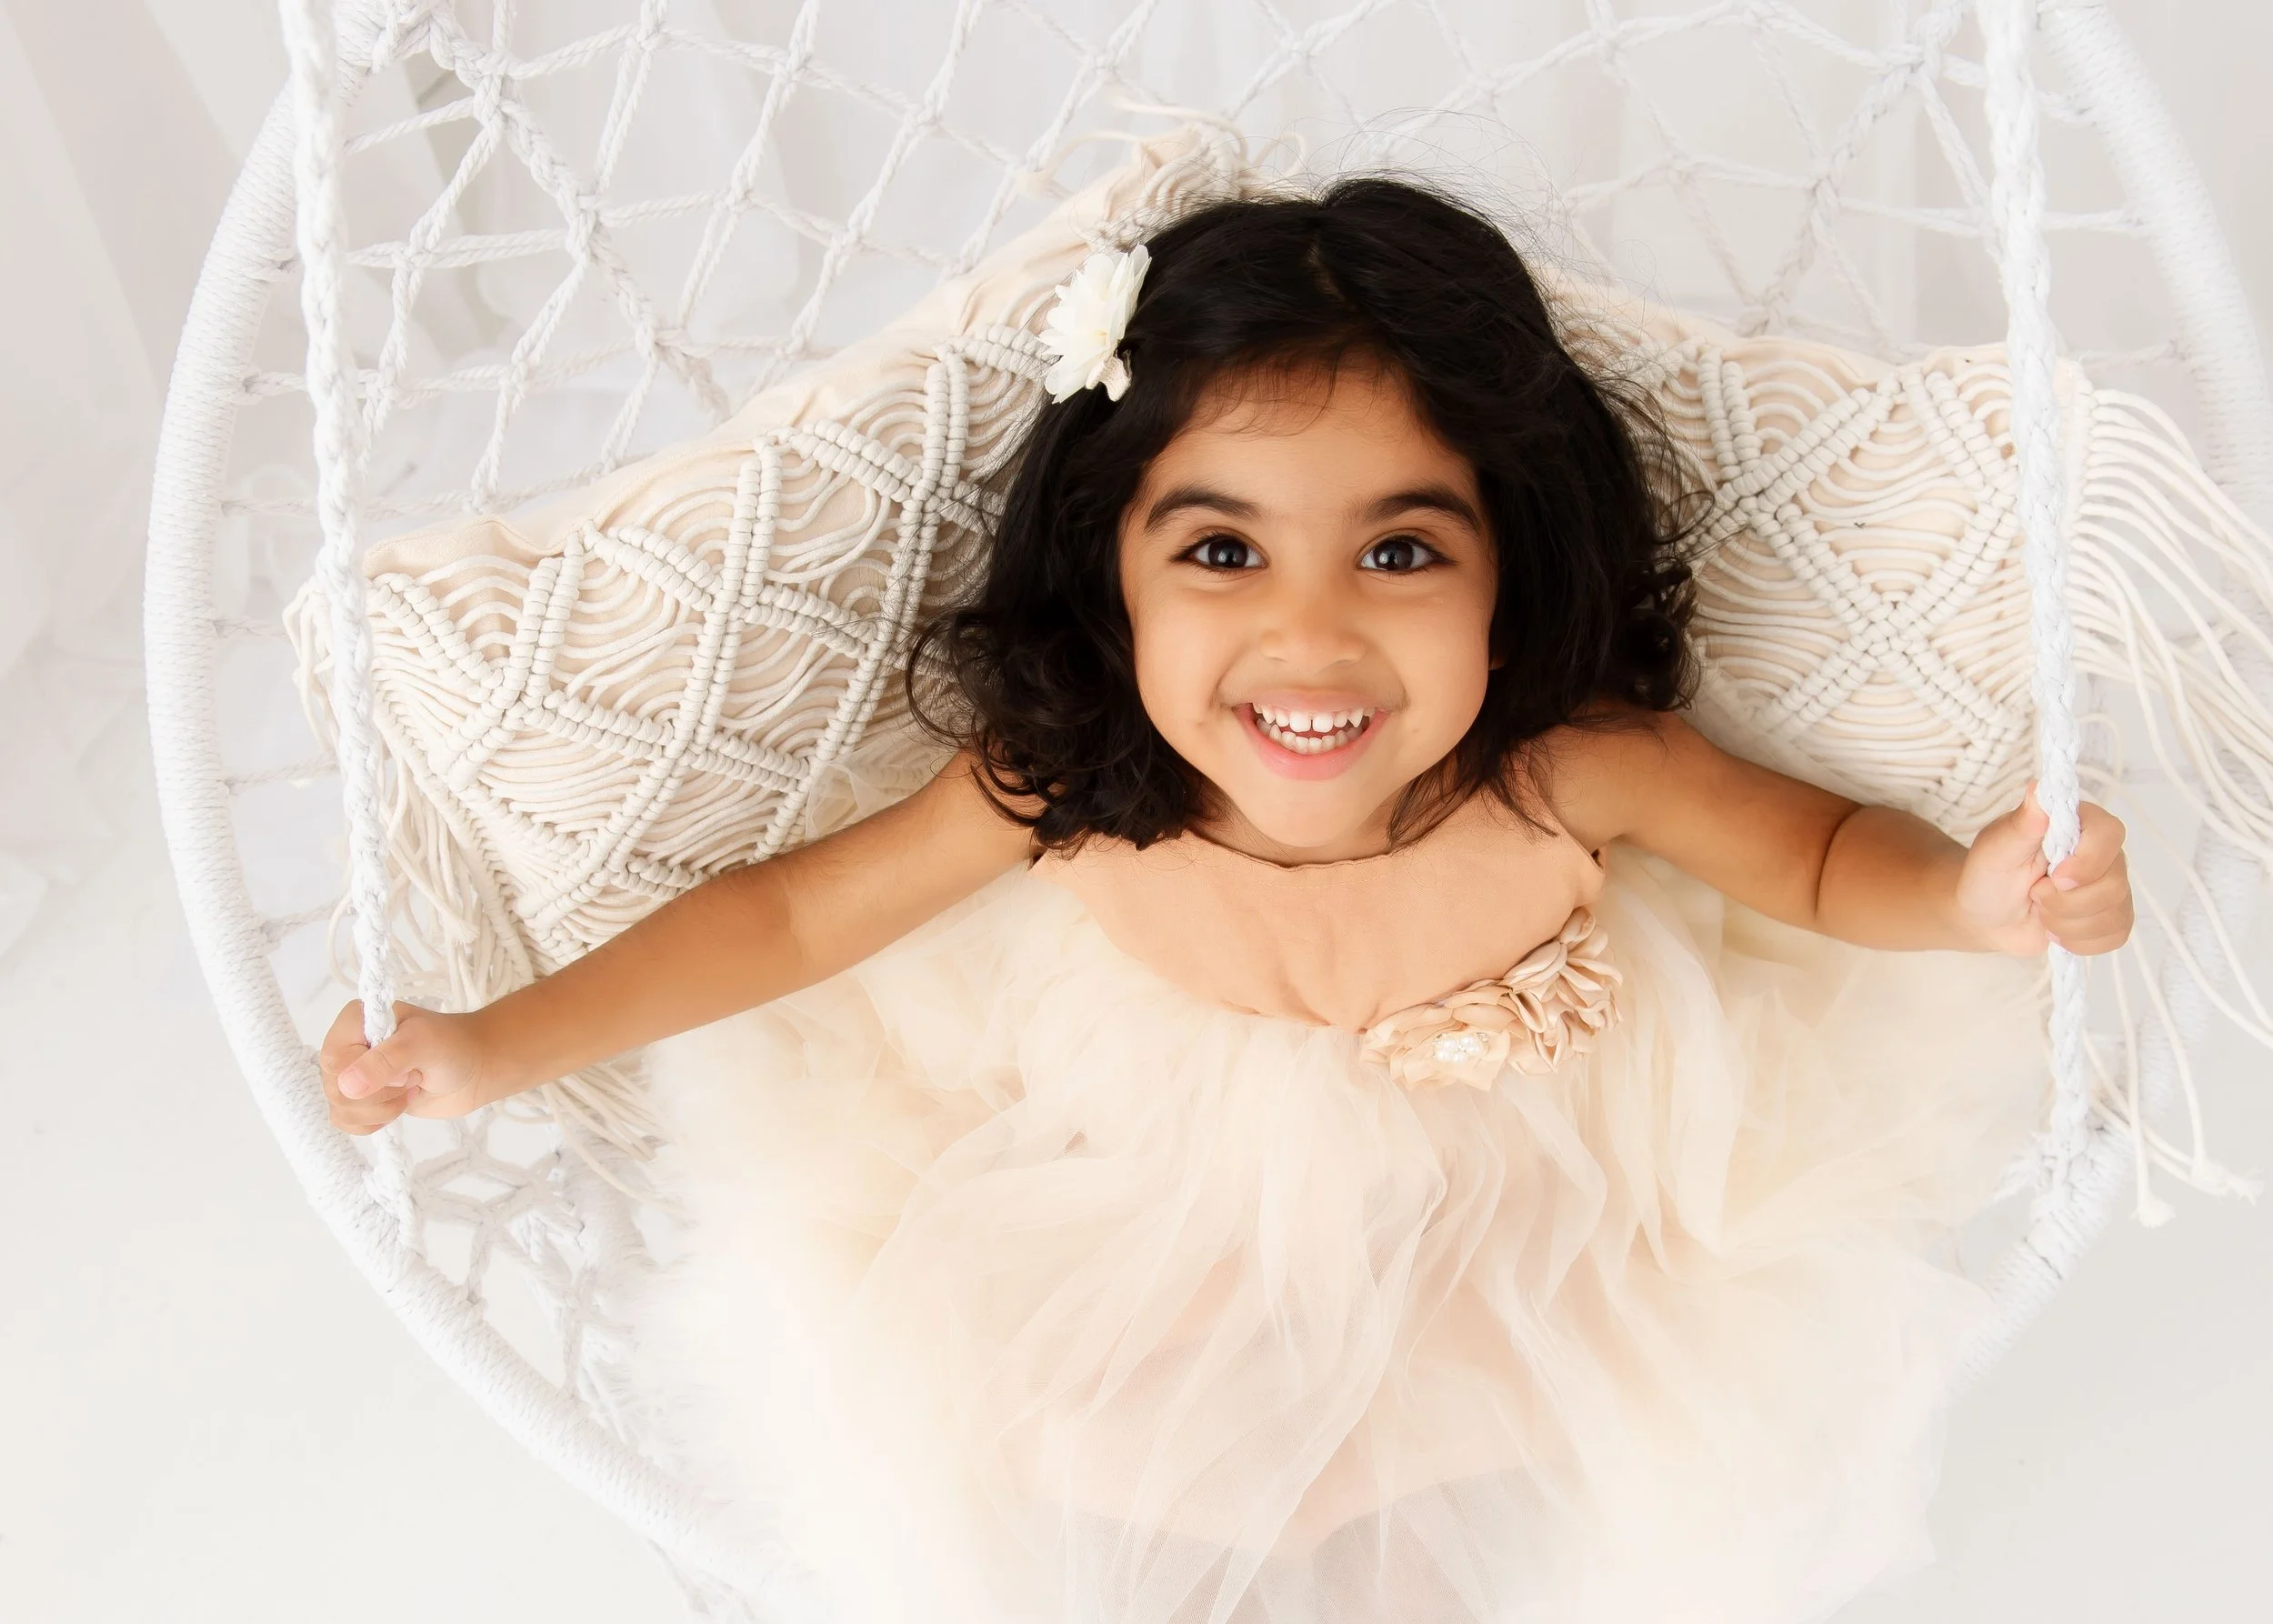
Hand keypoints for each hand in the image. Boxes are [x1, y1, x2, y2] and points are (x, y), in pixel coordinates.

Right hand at [317, 1000, 502, 1135]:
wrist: (474, 1069)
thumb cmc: (453, 1046)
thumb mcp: (422, 1043)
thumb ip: (385, 1061)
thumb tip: (346, 1087)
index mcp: (356, 1022)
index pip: (334, 1059)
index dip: (368, 1073)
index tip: (404, 1068)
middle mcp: (348, 1047)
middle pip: (335, 1089)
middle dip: (381, 1094)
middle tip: (412, 1078)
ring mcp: (352, 1076)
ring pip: (341, 1109)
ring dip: (382, 1109)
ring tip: (410, 1089)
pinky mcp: (362, 1100)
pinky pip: (346, 1122)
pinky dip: (374, 1122)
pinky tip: (399, 1107)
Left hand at [1956, 782, 2133, 955]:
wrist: (1987, 916)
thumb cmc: (1989, 876)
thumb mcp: (1995, 849)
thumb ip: (2021, 823)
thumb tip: (2039, 788)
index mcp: (2077, 824)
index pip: (2110, 833)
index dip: (2088, 861)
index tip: (2056, 877)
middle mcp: (2102, 852)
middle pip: (2113, 883)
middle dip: (2063, 901)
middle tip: (2033, 894)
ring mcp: (2110, 885)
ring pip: (2113, 913)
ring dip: (2065, 922)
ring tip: (2039, 910)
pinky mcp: (2111, 916)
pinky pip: (2114, 936)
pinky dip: (2078, 941)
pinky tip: (2055, 929)